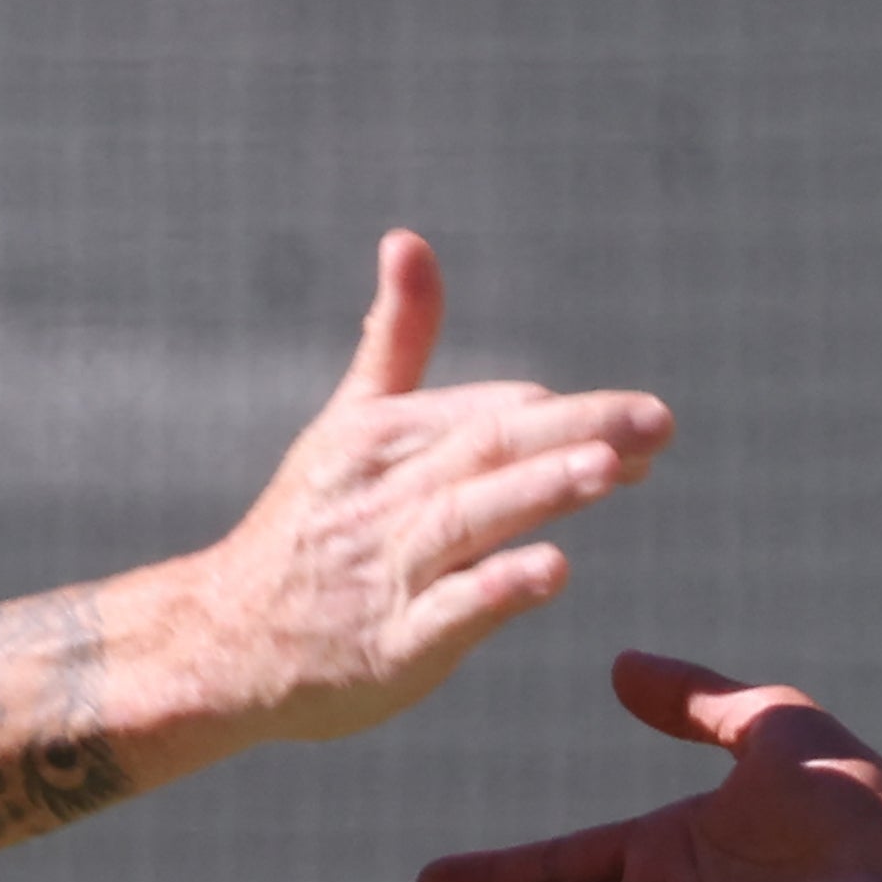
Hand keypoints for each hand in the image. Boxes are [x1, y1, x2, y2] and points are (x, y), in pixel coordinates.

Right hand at [174, 233, 672, 746]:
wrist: (223, 641)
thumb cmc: (307, 530)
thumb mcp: (347, 423)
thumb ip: (394, 338)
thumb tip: (408, 237)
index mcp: (382, 437)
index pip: (491, 411)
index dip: (568, 416)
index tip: (643, 424)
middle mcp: (385, 495)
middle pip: (488, 447)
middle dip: (576, 430)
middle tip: (658, 421)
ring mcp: (385, 571)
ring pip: (467, 518)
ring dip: (538, 489)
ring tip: (608, 469)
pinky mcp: (390, 644)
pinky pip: (445, 613)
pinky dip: (496, 588)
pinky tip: (552, 572)